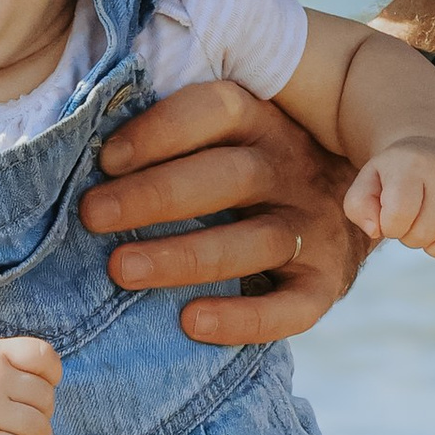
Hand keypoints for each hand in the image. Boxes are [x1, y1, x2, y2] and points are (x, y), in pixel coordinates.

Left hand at [80, 81, 368, 346]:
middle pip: (229, 176)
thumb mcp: (230, 137)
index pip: (217, 111)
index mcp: (263, 122)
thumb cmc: (251, 174)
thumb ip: (173, 138)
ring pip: (255, 240)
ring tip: (121, 269)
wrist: (357, 208)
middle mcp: (293, 168)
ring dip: (185, 256)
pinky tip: (191, 323)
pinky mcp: (328, 282)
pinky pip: (293, 307)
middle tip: (93, 215)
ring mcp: (314, 227)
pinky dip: (244, 318)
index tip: (106, 159)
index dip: (160, 131)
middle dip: (156, 195)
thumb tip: (78, 146)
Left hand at [343, 137, 434, 261]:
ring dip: (434, 246)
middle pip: (423, 235)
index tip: (390, 216)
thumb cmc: (393, 176)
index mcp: (411, 166)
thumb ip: (358, 207)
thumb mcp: (367, 183)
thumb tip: (377, 230)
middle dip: (410, 235)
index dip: (390, 227)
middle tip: (412, 217)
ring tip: (430, 224)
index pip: (398, 217)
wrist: (430, 152)